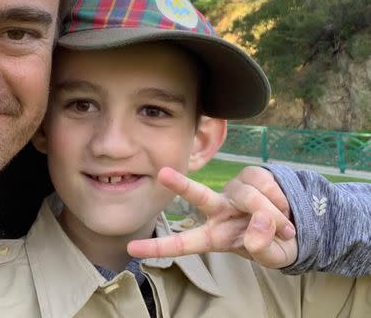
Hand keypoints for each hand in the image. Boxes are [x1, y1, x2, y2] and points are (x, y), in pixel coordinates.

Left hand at [127, 166, 298, 268]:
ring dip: (272, 216)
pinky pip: (267, 187)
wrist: (299, 226)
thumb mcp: (271, 256)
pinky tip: (283, 209)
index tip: (132, 247)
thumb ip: (263, 246)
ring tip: (284, 228)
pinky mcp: (252, 176)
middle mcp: (219, 209)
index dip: (159, 248)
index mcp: (216, 236)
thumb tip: (257, 226)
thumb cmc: (274, 245)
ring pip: (250, 199)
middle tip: (163, 174)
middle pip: (198, 196)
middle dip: (181, 185)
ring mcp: (234, 191)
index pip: (184, 244)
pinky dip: (280, 202)